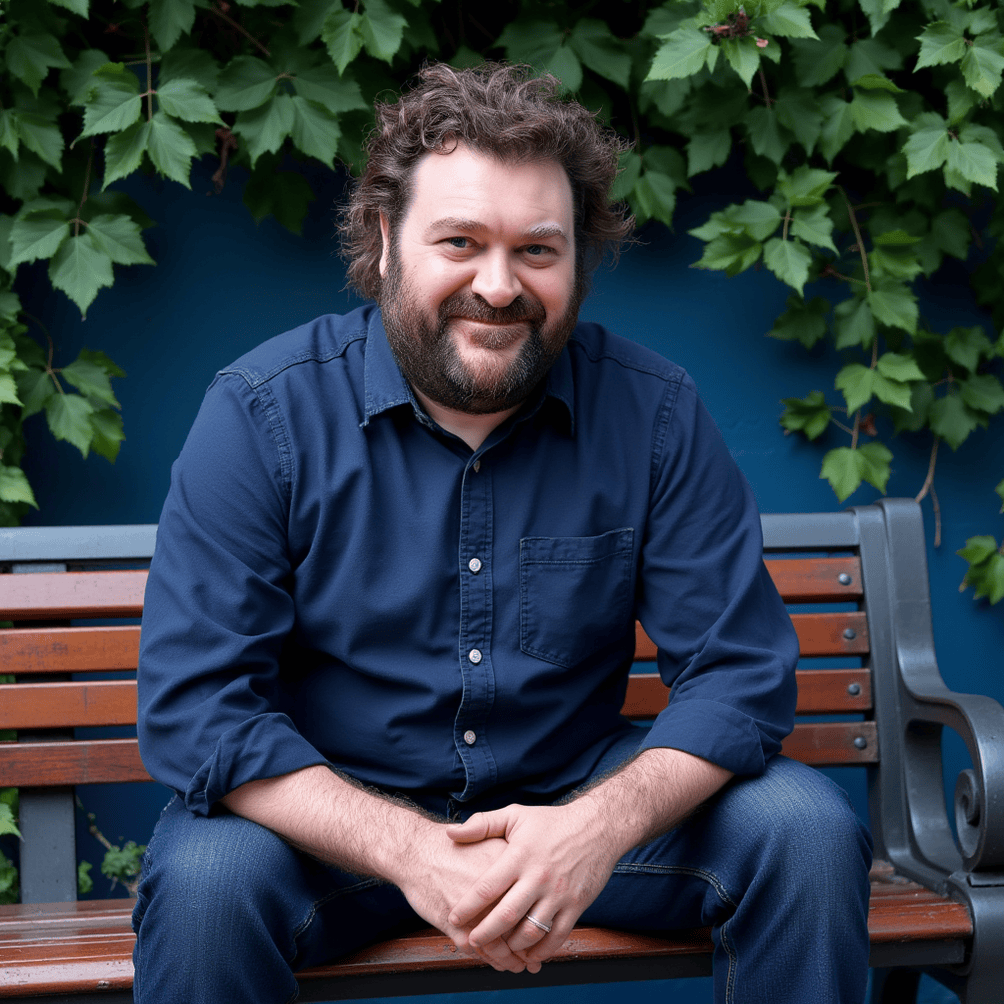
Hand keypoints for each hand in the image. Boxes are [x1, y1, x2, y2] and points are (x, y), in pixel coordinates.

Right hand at [392, 819, 533, 973]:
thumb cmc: (454, 846)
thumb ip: (512, 857)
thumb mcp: (488, 838)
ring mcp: (475, 910)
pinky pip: (479, 950)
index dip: (541, 920)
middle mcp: (494, 892)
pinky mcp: (455, 925)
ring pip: (501, 945)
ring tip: (520, 965)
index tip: (545, 929)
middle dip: (530, 947)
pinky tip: (498, 962)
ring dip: (512, 959)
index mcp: (507, 868)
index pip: (532, 902)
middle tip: (535, 957)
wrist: (417, 851)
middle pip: (521, 928)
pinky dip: (491, 960)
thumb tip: (533, 880)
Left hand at [445, 801, 624, 966]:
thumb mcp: (515, 815)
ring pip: (530, 931)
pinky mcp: (576, 906)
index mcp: (519, 855)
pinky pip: (556, 937)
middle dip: (485, 934)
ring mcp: (558, 894)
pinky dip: (541, 951)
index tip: (454, 917)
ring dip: (512, 945)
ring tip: (499, 947)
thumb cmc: (551, 822)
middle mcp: (538, 877)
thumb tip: (450, 833)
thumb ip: (482, 824)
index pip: (487, 887)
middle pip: (505, 916)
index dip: (467, 906)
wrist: (597, 827)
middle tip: (472, 941)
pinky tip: (529, 953)